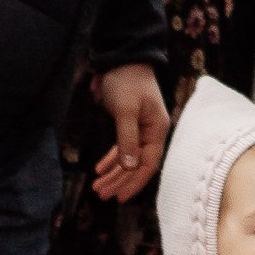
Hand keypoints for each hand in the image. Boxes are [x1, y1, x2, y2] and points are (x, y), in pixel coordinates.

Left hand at [92, 63, 170, 203]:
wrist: (123, 58)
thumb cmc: (126, 82)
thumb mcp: (125, 110)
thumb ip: (127, 139)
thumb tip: (129, 166)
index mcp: (157, 130)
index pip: (148, 164)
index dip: (134, 182)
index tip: (119, 197)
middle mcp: (152, 132)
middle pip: (138, 165)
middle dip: (119, 181)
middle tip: (101, 194)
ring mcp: (142, 129)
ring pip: (129, 158)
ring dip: (114, 173)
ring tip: (97, 187)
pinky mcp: (130, 124)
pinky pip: (123, 148)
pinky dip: (112, 159)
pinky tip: (100, 169)